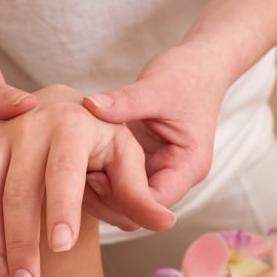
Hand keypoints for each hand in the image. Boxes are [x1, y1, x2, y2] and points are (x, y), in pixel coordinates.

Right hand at [0, 85, 173, 276]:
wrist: (59, 112)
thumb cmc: (97, 140)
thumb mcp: (126, 159)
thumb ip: (140, 193)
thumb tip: (165, 223)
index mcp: (74, 125)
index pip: (65, 171)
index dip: (63, 209)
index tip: (61, 249)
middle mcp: (29, 123)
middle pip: (20, 191)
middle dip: (22, 244)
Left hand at [83, 43, 230, 212]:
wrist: (200, 66)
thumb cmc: (187, 75)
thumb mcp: (156, 87)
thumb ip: (125, 101)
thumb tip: (89, 106)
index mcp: (189, 166)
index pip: (155, 203)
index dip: (122, 199)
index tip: (92, 177)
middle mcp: (176, 177)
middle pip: (140, 210)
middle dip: (108, 200)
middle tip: (76, 178)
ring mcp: (160, 173)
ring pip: (128, 202)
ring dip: (103, 192)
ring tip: (76, 171)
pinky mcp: (146, 165)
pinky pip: (122, 184)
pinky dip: (103, 178)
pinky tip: (82, 164)